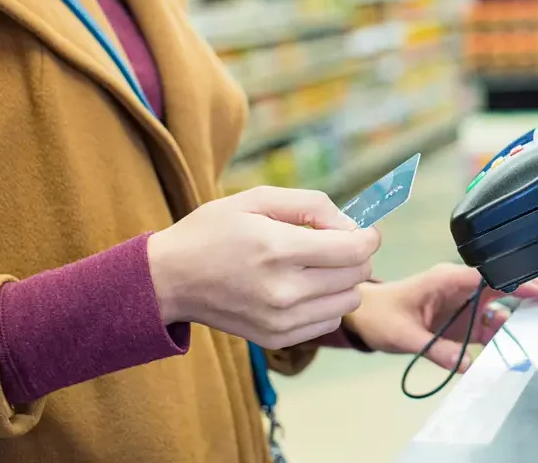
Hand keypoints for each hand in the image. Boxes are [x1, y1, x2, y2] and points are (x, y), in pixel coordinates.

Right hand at [148, 186, 379, 349]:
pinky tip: (304, 288)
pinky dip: (327, 304)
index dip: (369, 236)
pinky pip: (330, 321)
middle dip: (356, 254)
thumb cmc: (214, 231)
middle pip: (357, 274)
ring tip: (317, 266)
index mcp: (278, 249)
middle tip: (335, 244)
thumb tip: (353, 225)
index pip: (355, 249)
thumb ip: (313, 205)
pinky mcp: (277, 337)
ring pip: (349, 300)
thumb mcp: (257, 199)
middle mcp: (283, 290)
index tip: (363, 231)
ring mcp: (280, 319)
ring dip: (344, 281)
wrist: (168, 279)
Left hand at [343, 263, 537, 371]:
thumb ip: (437, 350)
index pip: (493, 276)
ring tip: (535, 335)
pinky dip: (499, 337)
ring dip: (515, 323)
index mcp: (449, 279)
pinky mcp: (461, 320)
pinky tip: (509, 349)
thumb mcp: (405, 335)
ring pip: (499, 309)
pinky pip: (486, 326)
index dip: (521, 283)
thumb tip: (466, 366)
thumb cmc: (381, 315)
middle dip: (530, 297)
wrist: (364, 318)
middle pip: (504, 288)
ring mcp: (462, 304)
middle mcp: (461, 288)